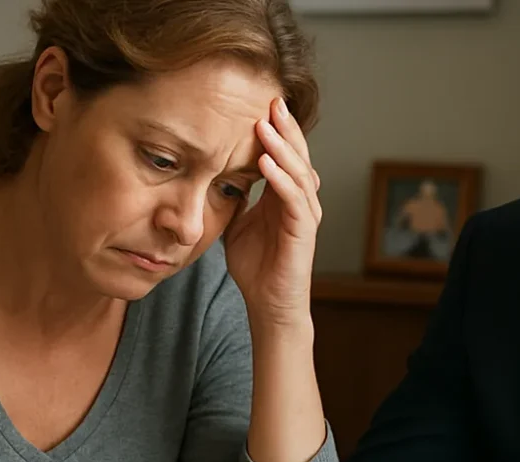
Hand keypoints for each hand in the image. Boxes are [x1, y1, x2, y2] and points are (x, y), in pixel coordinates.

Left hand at [223, 96, 321, 328]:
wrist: (268, 304)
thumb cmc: (256, 267)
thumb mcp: (237, 224)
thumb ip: (234, 198)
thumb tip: (214, 175)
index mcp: (285, 197)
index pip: (285, 155)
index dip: (275, 130)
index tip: (258, 104)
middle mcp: (301, 201)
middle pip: (297, 156)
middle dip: (285, 128)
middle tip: (270, 100)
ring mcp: (305, 216)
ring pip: (299, 172)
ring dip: (282, 148)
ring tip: (265, 125)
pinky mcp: (303, 232)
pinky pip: (294, 199)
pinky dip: (282, 179)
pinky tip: (266, 162)